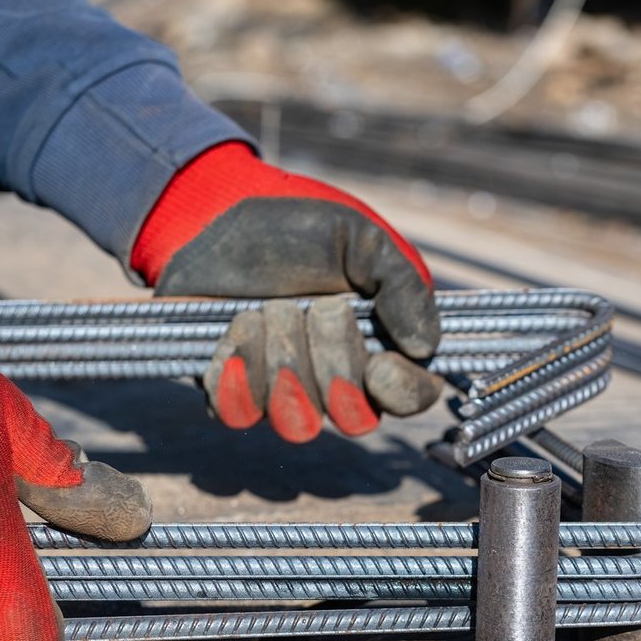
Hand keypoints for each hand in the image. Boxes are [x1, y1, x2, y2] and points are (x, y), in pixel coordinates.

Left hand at [131, 142, 441, 441]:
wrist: (216, 220)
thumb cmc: (297, 233)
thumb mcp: (360, 240)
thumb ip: (402, 285)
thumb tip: (424, 346)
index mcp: (382, 348)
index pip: (411, 398)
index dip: (398, 391)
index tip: (378, 362)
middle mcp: (338, 383)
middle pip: (351, 415)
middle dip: (329, 356)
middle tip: (311, 305)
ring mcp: (285, 396)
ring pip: (296, 420)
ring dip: (281, 356)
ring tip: (266, 308)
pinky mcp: (234, 396)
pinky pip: (240, 412)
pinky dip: (237, 365)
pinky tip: (236, 325)